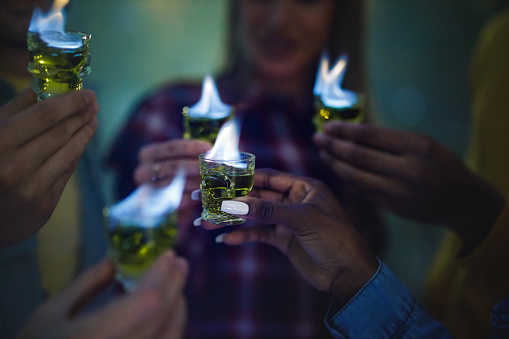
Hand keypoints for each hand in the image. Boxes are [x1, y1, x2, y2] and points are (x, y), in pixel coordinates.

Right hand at [0, 88, 98, 246]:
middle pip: (61, 134)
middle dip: (81, 116)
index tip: (88, 93)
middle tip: (93, 103)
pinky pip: (66, 173)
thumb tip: (48, 84)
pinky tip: (80, 141)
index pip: (45, 115)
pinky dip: (75, 154)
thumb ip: (19, 108)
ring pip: (69, 154)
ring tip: (92, 120)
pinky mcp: (43, 206)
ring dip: (84, 134)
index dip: (71, 102)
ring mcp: (31, 190)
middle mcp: (14, 168)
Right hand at [16, 251, 187, 338]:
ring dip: (178, 307)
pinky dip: (171, 327)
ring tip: (175, 285)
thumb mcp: (51, 314)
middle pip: (163, 318)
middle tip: (179, 262)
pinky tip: (166, 313)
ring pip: (171, 336)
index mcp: (96, 337)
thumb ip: (86, 285)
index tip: (168, 254)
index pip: (146, 304)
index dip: (162, 276)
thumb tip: (116, 260)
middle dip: (175, 285)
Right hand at [134, 139, 211, 240]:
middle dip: (196, 166)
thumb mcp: (179, 157)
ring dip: (196, 182)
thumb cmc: (178, 169)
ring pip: (175, 184)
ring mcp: (146, 190)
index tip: (208, 147)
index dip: (190, 147)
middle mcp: (142, 171)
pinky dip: (191, 198)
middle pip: (174, 166)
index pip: (170, 147)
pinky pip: (174, 201)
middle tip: (215, 166)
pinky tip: (203, 196)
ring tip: (214, 180)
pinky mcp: (155, 208)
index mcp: (147, 153)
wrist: (165, 197)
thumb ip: (191, 152)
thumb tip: (210, 149)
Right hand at [212, 169, 378, 304]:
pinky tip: (225, 239)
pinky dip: (241, 236)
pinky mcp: (283, 239)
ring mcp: (286, 220)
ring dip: (232, 219)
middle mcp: (294, 200)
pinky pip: (258, 234)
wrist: (348, 274)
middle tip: (206, 200)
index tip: (219, 179)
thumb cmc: (335, 239)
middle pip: (257, 196)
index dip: (244, 177)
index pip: (269, 176)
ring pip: (254, 215)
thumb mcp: (303, 220)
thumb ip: (268, 210)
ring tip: (206, 222)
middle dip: (232, 199)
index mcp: (304, 187)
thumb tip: (235, 203)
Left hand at [313, 121, 505, 252]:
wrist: (463, 200)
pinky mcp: (395, 208)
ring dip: (335, 164)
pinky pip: (363, 192)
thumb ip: (390, 140)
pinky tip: (338, 170)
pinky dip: (348, 180)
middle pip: (359, 156)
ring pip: (356, 177)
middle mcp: (410, 169)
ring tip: (324, 154)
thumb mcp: (423, 144)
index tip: (328, 126)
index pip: (370, 135)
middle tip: (317, 138)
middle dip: (334, 146)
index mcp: (418, 146)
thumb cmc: (439, 164)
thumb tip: (349, 133)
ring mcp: (401, 192)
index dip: (345, 130)